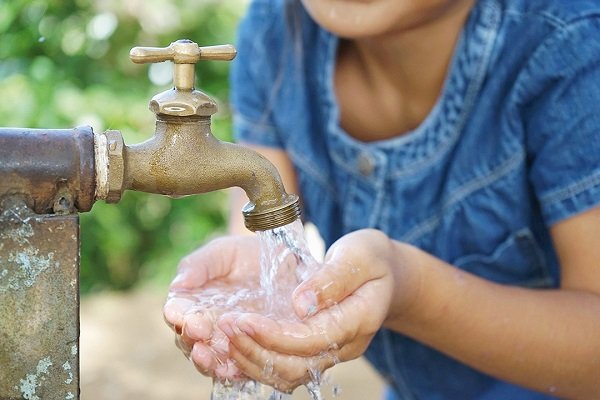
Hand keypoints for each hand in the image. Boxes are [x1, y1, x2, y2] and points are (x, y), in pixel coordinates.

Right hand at [163, 235, 263, 379]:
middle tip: (200, 334)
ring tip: (208, 356)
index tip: (185, 316)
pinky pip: (235, 367)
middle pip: (188, 339)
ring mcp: (224, 341)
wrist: (282, 264)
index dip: (178, 315)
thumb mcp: (223, 252)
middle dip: (191, 339)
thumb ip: (200, 264)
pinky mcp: (246, 351)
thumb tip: (178, 283)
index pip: (176, 312)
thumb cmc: (245, 255)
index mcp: (191, 301)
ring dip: (206, 360)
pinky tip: (232, 369)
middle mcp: (203, 325)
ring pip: (208, 358)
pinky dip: (231, 370)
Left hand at [216, 229, 400, 391]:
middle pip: (295, 366)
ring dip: (251, 359)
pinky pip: (283, 367)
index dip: (275, 335)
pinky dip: (256, 359)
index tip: (244, 319)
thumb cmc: (371, 259)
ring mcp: (329, 352)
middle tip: (225, 327)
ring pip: (287, 374)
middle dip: (256, 350)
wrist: (385, 274)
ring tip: (223, 335)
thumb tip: (300, 304)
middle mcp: (343, 345)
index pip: (312, 339)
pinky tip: (234, 342)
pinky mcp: (314, 350)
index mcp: (358, 320)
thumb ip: (332, 279)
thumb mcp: (359, 255)